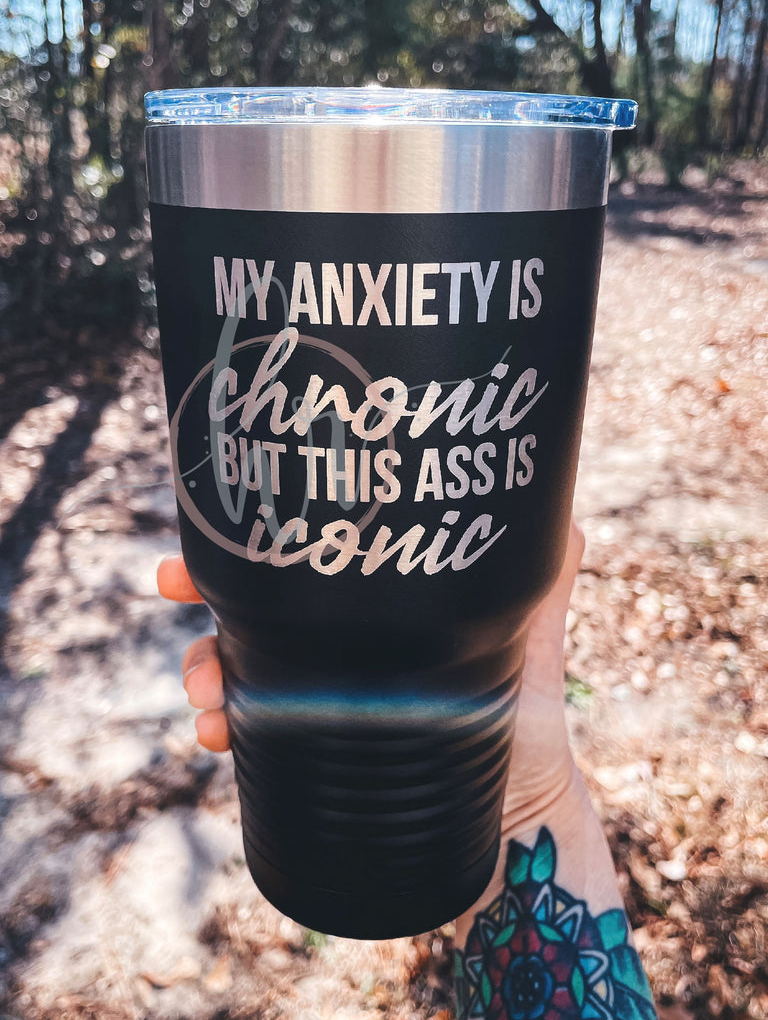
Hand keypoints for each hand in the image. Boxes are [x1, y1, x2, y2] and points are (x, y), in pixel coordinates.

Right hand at [158, 518, 584, 822]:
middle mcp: (340, 651)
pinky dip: (221, 727)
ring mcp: (317, 702)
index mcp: (377, 614)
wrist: (518, 822)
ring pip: (237, 667)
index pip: (308, 567)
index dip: (254, 545)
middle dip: (204, 596)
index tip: (214, 532)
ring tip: (208, 690)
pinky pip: (247, 734)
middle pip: (253, 609)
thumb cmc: (528, 725)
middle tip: (174, 589)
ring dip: (205, 666)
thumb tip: (564, 511)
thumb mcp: (531, 642)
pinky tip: (216, 735)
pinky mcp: (307, 755)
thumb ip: (543, 577)